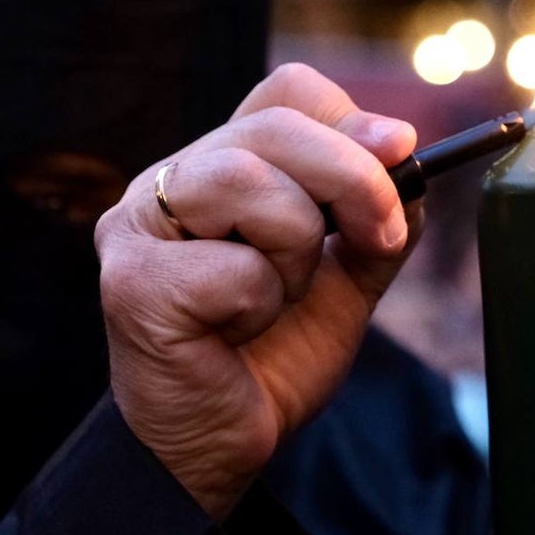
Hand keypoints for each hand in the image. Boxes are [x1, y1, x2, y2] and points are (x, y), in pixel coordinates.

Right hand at [94, 64, 419, 519]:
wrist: (221, 443)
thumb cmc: (274, 352)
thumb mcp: (347, 272)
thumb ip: (377, 213)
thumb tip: (404, 147)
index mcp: (220, 163)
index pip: (288, 91)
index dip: (351, 122)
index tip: (400, 157)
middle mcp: (170, 179)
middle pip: (276, 127)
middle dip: (354, 182)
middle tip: (380, 238)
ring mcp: (138, 224)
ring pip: (250, 184)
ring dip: (294, 254)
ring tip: (274, 298)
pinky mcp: (130, 281)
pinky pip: (235, 268)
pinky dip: (259, 308)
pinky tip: (231, 334)